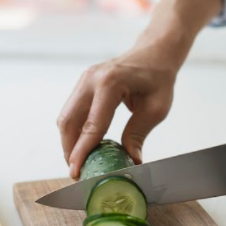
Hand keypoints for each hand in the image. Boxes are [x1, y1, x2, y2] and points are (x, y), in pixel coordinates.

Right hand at [57, 0, 222, 178]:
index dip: (83, 151)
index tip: (76, 171)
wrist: (155, 53)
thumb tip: (130, 161)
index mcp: (110, 83)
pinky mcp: (83, 84)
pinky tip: (83, 145)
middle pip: (69, 121)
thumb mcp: (156, 109)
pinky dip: (74, 130)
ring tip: (78, 162)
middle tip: (76, 171)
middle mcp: (91, 79)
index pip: (92, 125)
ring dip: (69, 141)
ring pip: (66, 117)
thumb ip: (139, 134)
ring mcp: (84, 80)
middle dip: (70, 149)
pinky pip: (72, 111)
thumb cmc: (159, 79)